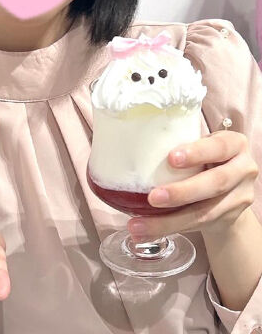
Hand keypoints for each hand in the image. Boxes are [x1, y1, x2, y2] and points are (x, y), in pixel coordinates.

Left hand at [127, 130, 258, 241]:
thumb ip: (181, 142)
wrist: (231, 187)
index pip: (218, 147)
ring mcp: (239, 197)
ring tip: (139, 226)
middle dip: (182, 192)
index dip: (196, 153)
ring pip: (204, 213)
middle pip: (215, 183)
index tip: (171, 158)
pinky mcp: (228, 218)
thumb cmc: (206, 157)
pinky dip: (169, 229)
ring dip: (168, 222)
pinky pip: (197, 226)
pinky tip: (146, 233)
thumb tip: (133, 144)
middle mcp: (243, 170)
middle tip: (152, 198)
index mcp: (234, 144)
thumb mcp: (202, 144)